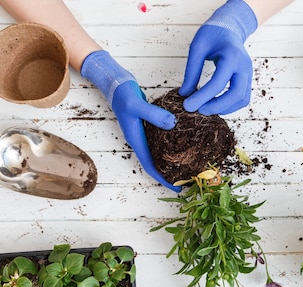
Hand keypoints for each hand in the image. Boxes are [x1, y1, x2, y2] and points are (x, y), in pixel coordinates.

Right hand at [81, 50, 180, 191]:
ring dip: (170, 161)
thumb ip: (154, 115)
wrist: (115, 82)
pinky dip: (171, 144)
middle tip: (188, 179)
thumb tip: (173, 124)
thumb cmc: (122, 94)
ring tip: (188, 165)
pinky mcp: (148, 124)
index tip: (178, 187)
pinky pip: (161, 139)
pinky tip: (183, 142)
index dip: (164, 179)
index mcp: (136, 139)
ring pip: (158, 152)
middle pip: (155, 163)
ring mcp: (144, 132)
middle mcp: (140, 139)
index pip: (151, 166)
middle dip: (170, 173)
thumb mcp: (137, 104)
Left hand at [179, 0, 257, 115]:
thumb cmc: (213, 34)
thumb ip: (192, 71)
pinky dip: (229, 106)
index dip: (202, 97)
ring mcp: (249, 74)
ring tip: (205, 108)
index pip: (218, 83)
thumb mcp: (197, 47)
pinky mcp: (247, 80)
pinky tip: (215, 105)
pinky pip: (242, 99)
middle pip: (236, 95)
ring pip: (242, 100)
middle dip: (216, 106)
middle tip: (198, 110)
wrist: (229, 28)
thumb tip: (184, 94)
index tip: (187, 106)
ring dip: (224, 108)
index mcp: (232, 55)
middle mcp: (244, 66)